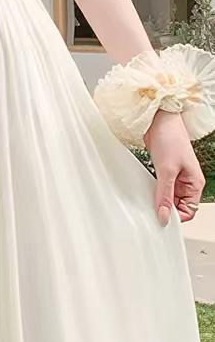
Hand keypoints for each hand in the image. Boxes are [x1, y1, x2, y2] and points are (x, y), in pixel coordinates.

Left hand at [144, 110, 204, 224]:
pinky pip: (160, 191)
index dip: (176, 218)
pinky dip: (153, 194)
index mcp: (195, 183)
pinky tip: (146, 194)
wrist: (159, 121)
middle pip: (177, 207)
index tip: (161, 220)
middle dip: (166, 211)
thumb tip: (164, 217)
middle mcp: (187, 183)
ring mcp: (175, 179)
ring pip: (168, 200)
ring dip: (158, 202)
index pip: (189, 211)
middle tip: (151, 212)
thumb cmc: (170, 139)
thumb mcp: (167, 171)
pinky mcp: (164, 174)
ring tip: (148, 201)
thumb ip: (164, 196)